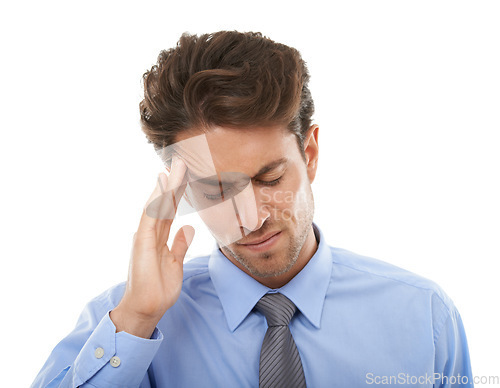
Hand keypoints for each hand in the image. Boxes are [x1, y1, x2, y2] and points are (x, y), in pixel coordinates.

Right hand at [110, 157, 194, 337]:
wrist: (147, 308)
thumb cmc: (159, 289)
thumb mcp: (176, 264)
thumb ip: (180, 246)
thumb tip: (188, 228)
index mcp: (159, 238)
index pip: (170, 211)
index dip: (177, 194)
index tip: (186, 177)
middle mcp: (151, 234)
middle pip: (164, 204)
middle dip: (173, 184)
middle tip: (181, 162)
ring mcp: (145, 236)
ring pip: (157, 206)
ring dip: (166, 186)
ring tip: (174, 167)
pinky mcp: (142, 242)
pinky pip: (151, 216)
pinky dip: (156, 200)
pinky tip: (162, 186)